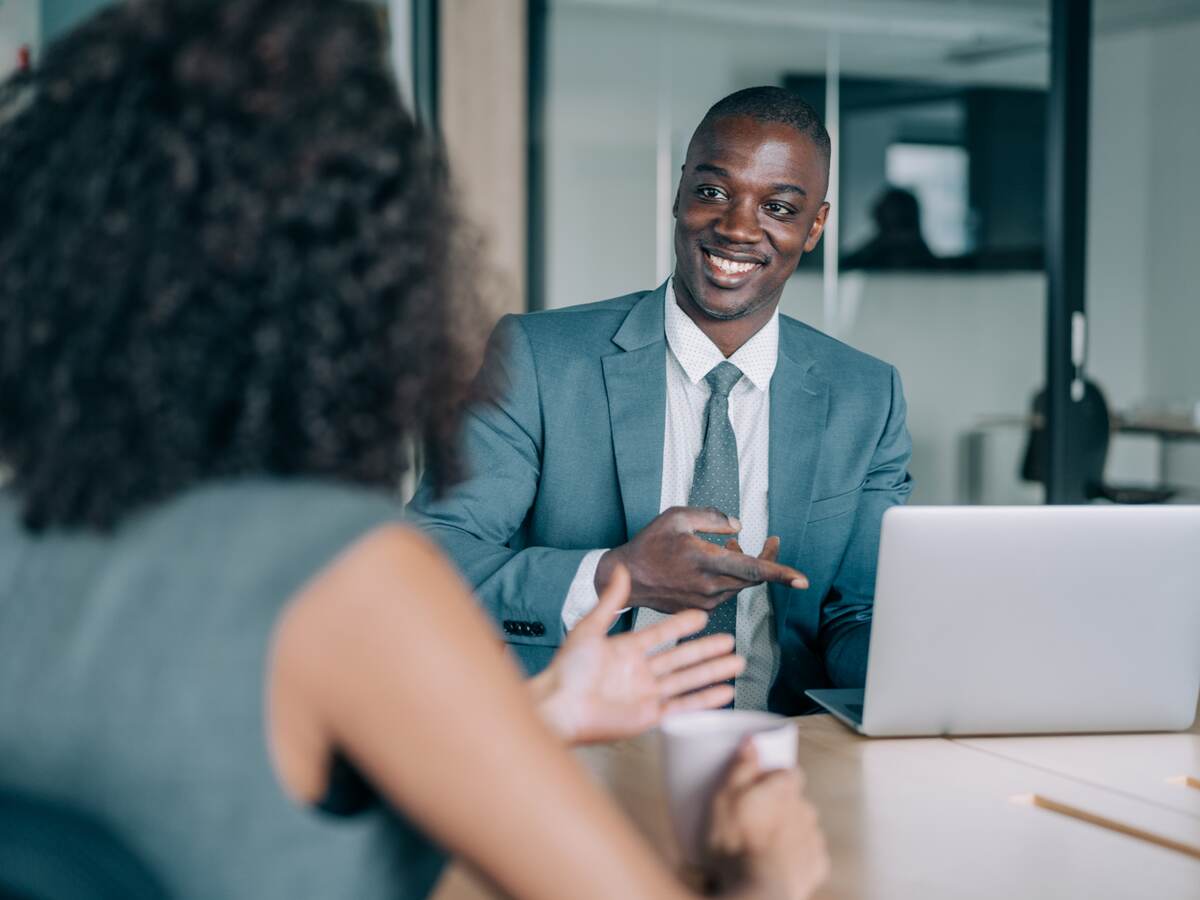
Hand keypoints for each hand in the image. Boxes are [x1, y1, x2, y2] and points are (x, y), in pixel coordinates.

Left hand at [535, 564, 746, 744]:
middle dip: (707, 650)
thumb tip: (620, 569)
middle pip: (681, 658)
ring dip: (712, 672)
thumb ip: (609, 602)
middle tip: (730, 641)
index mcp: (626, 650)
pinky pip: (682, 706)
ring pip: (687, 680)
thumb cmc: (567, 669)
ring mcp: (646, 694)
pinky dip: (704, 700)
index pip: (661, 634)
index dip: (682, 625)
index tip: (703, 616)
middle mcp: (639, 672)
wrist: (558, 705)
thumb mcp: (589, 629)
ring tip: (737, 663)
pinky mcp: (648, 715)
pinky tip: (725, 692)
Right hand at [594, 507, 807, 614]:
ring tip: (731, 547)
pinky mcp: (701, 607)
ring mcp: (706, 600)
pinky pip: (727, 591)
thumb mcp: (677, 517)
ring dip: (744, 566)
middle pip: (753, 577)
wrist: (626, 578)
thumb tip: (740, 527)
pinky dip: (730, 577)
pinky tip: (717, 562)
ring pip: (740, 584)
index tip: (803, 580)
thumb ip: (713, 518)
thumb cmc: (649, 545)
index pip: (753, 569)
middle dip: (768, 560)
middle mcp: (710, 585)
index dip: (781, 573)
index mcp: (706, 561)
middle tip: (774, 542)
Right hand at [708, 741, 829, 899]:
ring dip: (788, 831)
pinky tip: (778, 861)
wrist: (757, 890)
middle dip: (780, 806)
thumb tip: (752, 740)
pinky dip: (796, 855)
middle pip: (796, 800)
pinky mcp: (817, 865)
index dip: (774, 778)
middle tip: (754, 820)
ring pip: (803, 826)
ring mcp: (813, 838)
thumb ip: (741, 767)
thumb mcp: (725, 799)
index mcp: (785, 789)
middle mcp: (805, 809)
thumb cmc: (737, 845)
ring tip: (763, 845)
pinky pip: (808, 853)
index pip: (789, 772)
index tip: (759, 787)